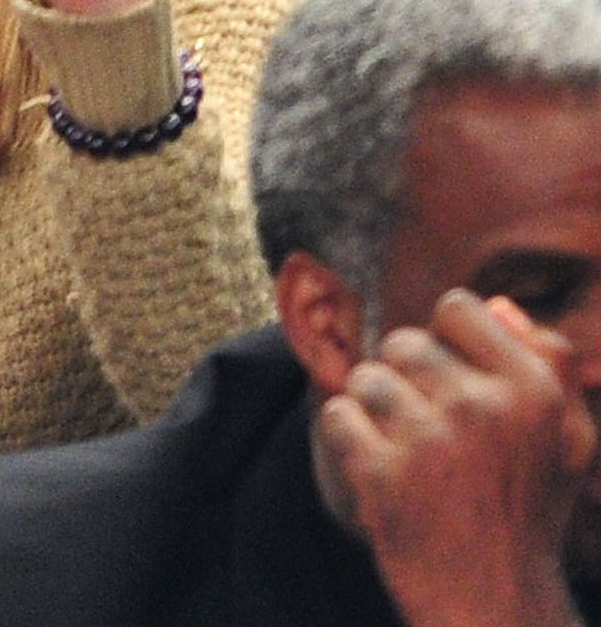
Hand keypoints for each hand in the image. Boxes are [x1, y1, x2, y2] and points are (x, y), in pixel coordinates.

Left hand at [319, 290, 595, 626]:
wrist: (496, 600)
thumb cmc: (525, 512)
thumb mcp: (566, 441)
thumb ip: (546, 365)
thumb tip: (502, 304)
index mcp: (535, 390)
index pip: (457, 307)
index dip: (446, 342)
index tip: (455, 383)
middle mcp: (485, 407)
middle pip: (403, 342)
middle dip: (407, 380)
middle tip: (431, 433)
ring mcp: (431, 440)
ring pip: (365, 378)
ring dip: (375, 412)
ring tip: (408, 455)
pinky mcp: (383, 473)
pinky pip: (337, 416)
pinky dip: (349, 441)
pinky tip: (381, 472)